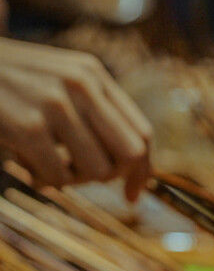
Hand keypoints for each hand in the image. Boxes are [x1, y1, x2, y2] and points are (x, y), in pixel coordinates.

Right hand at [0, 39, 151, 198]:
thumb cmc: (10, 83)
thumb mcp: (59, 82)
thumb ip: (94, 112)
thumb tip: (134, 167)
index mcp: (93, 74)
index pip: (142, 134)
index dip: (143, 172)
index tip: (132, 195)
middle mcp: (81, 84)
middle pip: (129, 156)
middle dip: (111, 178)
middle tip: (80, 177)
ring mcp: (56, 104)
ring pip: (97, 171)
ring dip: (74, 180)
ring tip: (47, 166)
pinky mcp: (29, 127)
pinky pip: (60, 178)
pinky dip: (45, 181)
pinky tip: (25, 165)